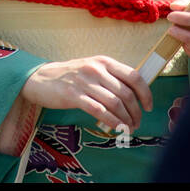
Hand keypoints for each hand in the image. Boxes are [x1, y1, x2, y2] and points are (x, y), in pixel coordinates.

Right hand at [20, 56, 152, 132]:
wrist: (40, 79)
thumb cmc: (70, 76)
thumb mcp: (92, 69)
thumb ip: (111, 77)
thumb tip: (134, 94)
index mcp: (104, 62)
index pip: (133, 76)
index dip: (145, 93)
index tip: (149, 107)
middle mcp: (96, 69)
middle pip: (126, 93)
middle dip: (136, 112)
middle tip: (137, 123)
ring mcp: (85, 82)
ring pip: (115, 103)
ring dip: (126, 119)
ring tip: (128, 128)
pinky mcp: (74, 95)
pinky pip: (99, 111)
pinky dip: (112, 121)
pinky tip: (117, 128)